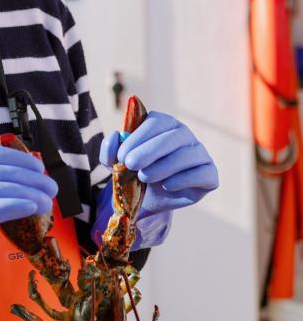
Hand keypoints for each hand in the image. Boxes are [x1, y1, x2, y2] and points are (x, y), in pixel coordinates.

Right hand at [0, 141, 57, 255]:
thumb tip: (14, 169)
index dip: (21, 160)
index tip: (38, 169)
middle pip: (3, 172)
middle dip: (33, 179)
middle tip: (51, 185)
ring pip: (4, 190)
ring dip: (31, 194)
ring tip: (47, 200)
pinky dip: (18, 206)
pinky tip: (31, 207)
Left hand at [100, 111, 218, 216]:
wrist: (146, 198)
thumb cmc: (132, 171)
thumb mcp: (115, 161)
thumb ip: (110, 148)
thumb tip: (115, 135)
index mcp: (163, 124)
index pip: (155, 122)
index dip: (138, 138)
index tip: (122, 156)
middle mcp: (184, 134)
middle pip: (171, 137)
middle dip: (148, 152)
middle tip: (130, 166)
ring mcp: (199, 152)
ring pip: (187, 155)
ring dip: (163, 167)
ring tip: (145, 177)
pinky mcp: (209, 173)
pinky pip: (202, 173)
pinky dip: (183, 180)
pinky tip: (166, 186)